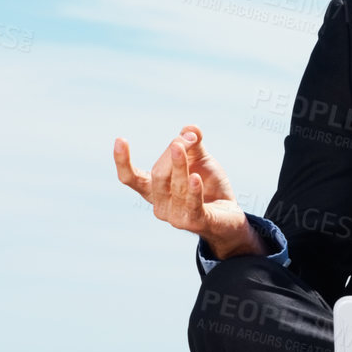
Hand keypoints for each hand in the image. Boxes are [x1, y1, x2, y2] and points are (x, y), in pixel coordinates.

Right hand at [113, 127, 261, 257]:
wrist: (230, 216)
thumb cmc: (209, 186)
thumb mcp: (200, 160)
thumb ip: (194, 144)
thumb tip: (190, 128)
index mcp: (155, 190)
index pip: (132, 179)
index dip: (123, 161)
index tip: (120, 139)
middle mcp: (160, 205)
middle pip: (158, 175)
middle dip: (171, 154)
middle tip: (188, 138)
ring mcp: (175, 217)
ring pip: (175, 187)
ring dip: (182, 165)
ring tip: (189, 143)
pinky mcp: (195, 223)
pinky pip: (192, 204)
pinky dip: (193, 190)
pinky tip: (195, 177)